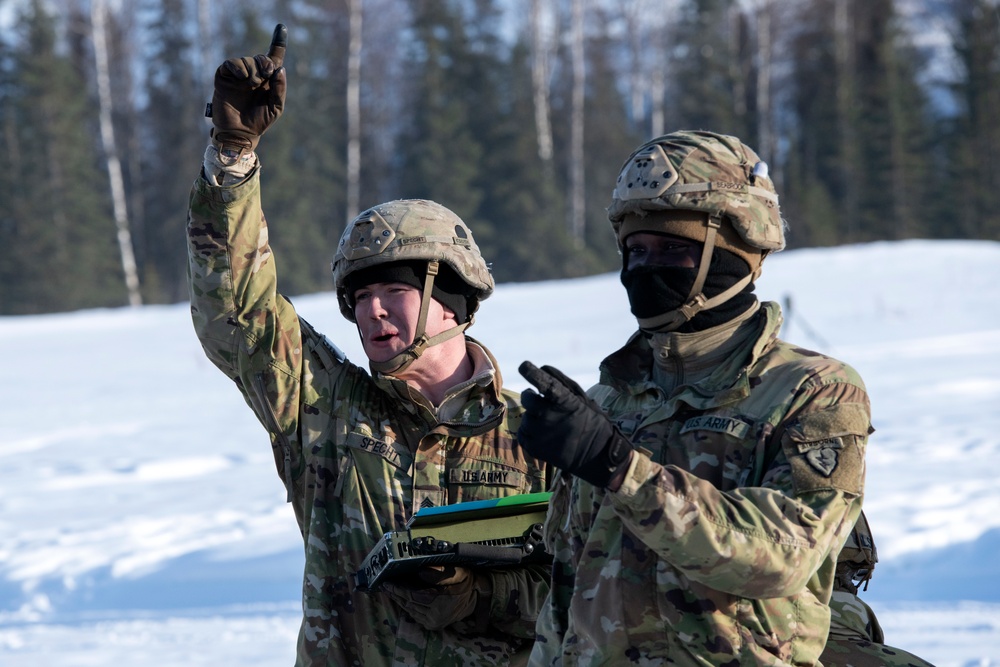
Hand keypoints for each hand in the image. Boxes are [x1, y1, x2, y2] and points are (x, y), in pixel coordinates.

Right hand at [208, 23, 286, 153]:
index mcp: (267, 80)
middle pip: (261, 57)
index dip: (278, 43)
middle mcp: (253, 75)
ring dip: (253, 70)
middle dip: (266, 63)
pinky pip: (231, 63)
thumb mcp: (276, 107)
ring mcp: (238, 76)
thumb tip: (280, 69)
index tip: (282, 27)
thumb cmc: (259, 122)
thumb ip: (279, 89)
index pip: (273, 58)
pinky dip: (238, 68)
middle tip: (267, 75)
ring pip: (246, 60)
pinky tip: (243, 79)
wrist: (240, 133)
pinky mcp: (224, 77)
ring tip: (251, 85)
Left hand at [382, 565, 488, 630]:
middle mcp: (436, 615)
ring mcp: (434, 622)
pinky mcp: (433, 625)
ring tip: (390, 591)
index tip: (387, 583)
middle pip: (409, 603)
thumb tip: (421, 572)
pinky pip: (415, 616)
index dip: (399, 589)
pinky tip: (401, 599)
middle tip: (385, 586)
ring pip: (411, 610)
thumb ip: (440, 572)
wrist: (476, 598)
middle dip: (396, 594)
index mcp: (441, 601)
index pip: (413, 595)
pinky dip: (407, 607)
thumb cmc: (466, 582)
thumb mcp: (458, 572)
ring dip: (399, 601)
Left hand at [517, 361, 632, 488]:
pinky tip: (541, 432)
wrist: (595, 454)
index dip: (532, 373)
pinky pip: (522, 434)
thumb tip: (541, 367)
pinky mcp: (535, 448)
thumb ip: (560, 382)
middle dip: (530, 396)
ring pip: (525, 417)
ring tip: (546, 421)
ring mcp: (541, 434)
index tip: (524, 365)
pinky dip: (528, 431)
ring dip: (532, 416)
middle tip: (537, 399)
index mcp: (565, 402)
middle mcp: (550, 416)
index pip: (545, 384)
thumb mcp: (581, 398)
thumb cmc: (590, 421)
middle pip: (527, 399)